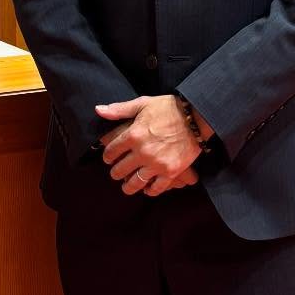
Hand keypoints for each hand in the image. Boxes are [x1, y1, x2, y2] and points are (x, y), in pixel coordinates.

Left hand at [95, 94, 209, 197]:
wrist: (196, 117)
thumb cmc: (169, 108)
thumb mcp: (143, 104)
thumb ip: (120, 109)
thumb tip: (98, 110)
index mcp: (133, 135)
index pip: (111, 151)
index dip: (107, 156)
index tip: (108, 158)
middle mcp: (142, 152)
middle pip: (120, 170)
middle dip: (115, 172)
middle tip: (116, 172)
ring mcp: (156, 164)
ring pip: (135, 183)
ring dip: (128, 186)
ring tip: (126, 186)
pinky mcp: (170, 172)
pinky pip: (155, 188)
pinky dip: (149, 190)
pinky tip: (146, 189)